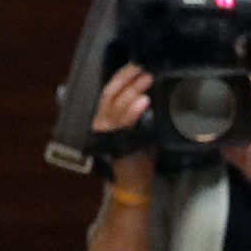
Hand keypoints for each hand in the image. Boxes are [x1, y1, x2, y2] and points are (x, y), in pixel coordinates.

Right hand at [94, 62, 158, 188]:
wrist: (132, 186)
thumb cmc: (136, 159)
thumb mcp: (136, 131)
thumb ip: (138, 115)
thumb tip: (149, 94)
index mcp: (104, 118)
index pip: (109, 91)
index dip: (121, 76)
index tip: (135, 64)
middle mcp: (101, 123)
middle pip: (111, 94)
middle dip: (127, 79)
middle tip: (144, 69)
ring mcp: (107, 133)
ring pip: (116, 105)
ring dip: (133, 90)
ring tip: (146, 79)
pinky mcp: (116, 143)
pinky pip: (124, 123)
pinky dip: (133, 110)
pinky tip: (144, 100)